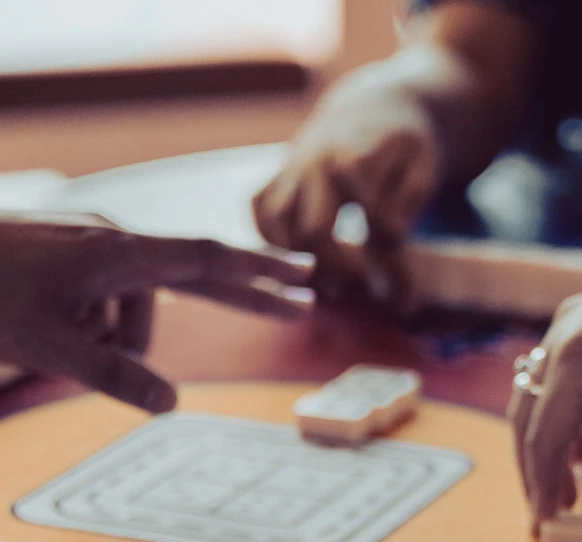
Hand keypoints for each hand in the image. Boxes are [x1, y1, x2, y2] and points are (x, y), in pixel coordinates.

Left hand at [0, 202, 313, 412]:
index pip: (206, 261)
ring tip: (53, 346)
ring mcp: (92, 244)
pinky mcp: (71, 252)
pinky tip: (56, 331)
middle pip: (194, 273)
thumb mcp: (48, 348)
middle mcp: (114, 240)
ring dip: (112, 338)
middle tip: (304, 299)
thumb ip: (113, 377)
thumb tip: (172, 405)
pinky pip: (105, 296)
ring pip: (132, 305)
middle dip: (245, 295)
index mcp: (118, 254)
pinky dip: (95, 325)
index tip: (305, 280)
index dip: (260, 276)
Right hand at [253, 65, 438, 304]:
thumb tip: (393, 283)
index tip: (405, 297)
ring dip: (296, 262)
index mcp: (357, 160)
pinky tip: (296, 257)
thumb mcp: (420, 176)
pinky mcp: (273, 177)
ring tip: (324, 282)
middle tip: (358, 289)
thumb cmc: (401, 148)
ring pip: (275, 226)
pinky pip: (259, 212)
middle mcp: (315, 164)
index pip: (371, 226)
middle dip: (337, 270)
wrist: (372, 107)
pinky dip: (270, 240)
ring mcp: (289, 170)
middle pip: (312, 233)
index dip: (390, 267)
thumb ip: (405, 221)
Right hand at [508, 295, 581, 527]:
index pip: (544, 437)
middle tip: (546, 508)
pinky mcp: (576, 314)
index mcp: (577, 355)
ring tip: (562, 482)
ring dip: (543, 442)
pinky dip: (559, 409)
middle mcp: (562, 333)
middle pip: (526, 416)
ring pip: (532, 393)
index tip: (546, 520)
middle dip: (533, 468)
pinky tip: (575, 441)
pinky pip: (552, 372)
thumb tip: (571, 467)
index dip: (544, 485)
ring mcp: (567, 318)